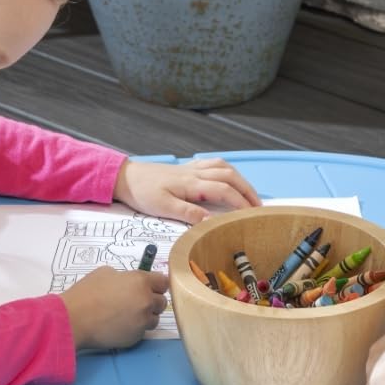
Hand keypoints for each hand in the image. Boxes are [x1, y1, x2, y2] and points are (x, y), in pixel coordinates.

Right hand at [60, 267, 169, 350]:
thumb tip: (129, 282)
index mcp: (141, 282)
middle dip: (151, 301)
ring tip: (127, 316)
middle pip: (162, 302)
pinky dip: (134, 329)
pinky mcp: (136, 337)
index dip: (156, 284)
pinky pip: (142, 332)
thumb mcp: (105, 273)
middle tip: (135, 302)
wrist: (75, 320)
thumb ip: (124, 277)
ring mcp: (143, 322)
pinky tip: (119, 326)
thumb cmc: (87, 293)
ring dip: (145, 317)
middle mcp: (147, 301)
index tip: (150, 287)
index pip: (164, 282)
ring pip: (154, 319)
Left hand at [113, 158, 259, 224]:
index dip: (241, 203)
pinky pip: (214, 164)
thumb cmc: (142, 194)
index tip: (252, 215)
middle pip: (231, 176)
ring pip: (225, 168)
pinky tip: (230, 179)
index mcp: (192, 184)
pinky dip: (228, 171)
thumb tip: (212, 220)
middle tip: (259, 207)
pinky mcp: (187, 168)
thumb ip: (189, 213)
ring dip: (241, 180)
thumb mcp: (163, 208)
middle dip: (248, 191)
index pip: (225, 191)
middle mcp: (196, 173)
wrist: (125, 177)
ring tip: (250, 195)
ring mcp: (192, 168)